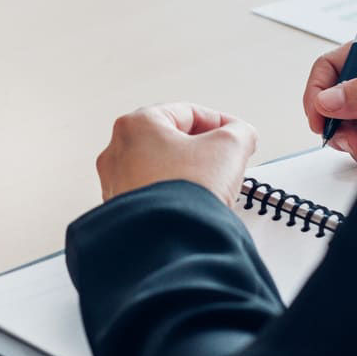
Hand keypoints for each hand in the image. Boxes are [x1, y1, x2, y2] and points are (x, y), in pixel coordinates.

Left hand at [95, 104, 258, 206]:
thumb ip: (239, 132)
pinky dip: (172, 195)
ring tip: (210, 187)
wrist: (171, 242)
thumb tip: (241, 135)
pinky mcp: (120, 210)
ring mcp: (115, 182)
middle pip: (171, 140)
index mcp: (136, 124)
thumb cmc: (187, 193)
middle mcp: (116, 151)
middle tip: (225, 160)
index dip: (220, 123)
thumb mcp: (229, 147)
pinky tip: (191, 206)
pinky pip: (152, 194)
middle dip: (202, 150)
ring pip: (160, 168)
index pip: (187, 113)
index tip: (236, 135)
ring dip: (187, 173)